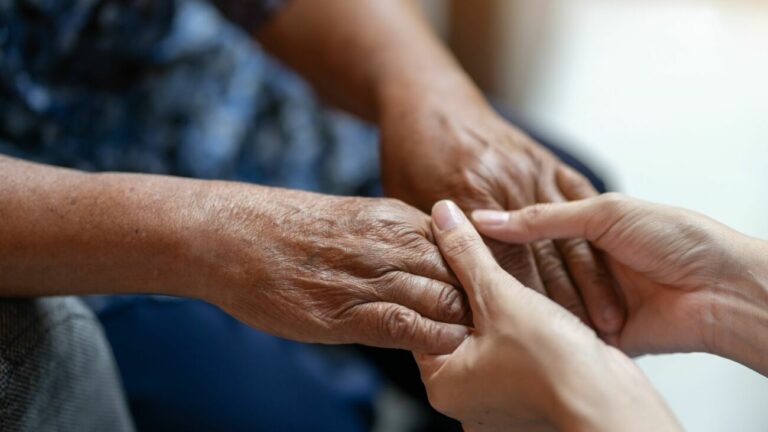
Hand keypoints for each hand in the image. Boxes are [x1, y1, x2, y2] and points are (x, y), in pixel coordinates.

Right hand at [196, 186, 469, 352]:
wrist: (233, 235)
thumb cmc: (288, 229)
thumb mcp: (352, 218)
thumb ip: (393, 238)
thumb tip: (425, 264)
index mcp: (395, 218)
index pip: (461, 246)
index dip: (479, 273)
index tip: (488, 294)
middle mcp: (390, 243)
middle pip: (461, 274)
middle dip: (481, 301)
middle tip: (495, 326)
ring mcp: (369, 276)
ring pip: (443, 299)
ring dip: (462, 324)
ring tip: (477, 344)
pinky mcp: (345, 312)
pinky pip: (406, 326)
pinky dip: (431, 340)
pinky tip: (441, 350)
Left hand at [379, 96, 623, 335]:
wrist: (429, 100)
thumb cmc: (412, 156)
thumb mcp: (409, 205)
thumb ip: (432, 246)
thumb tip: (442, 296)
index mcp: (468, 196)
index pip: (500, 266)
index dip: (523, 311)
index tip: (541, 348)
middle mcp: (503, 183)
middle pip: (537, 257)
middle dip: (563, 307)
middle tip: (585, 348)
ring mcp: (530, 171)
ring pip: (565, 237)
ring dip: (591, 284)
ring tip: (611, 326)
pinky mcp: (549, 164)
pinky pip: (580, 209)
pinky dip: (595, 243)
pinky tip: (610, 273)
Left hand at [415, 200, 678, 431]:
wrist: (611, 404)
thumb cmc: (554, 365)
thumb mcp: (500, 297)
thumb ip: (467, 254)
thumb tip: (442, 216)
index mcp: (443, 383)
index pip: (426, 319)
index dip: (439, 281)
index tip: (451, 252)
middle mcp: (465, 399)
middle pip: (458, 329)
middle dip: (472, 297)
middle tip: (481, 264)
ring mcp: (498, 402)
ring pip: (489, 340)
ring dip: (499, 311)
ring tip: (509, 284)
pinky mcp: (530, 397)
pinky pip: (515, 354)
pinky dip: (521, 332)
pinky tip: (533, 311)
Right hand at [472, 193, 767, 362]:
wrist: (721, 289)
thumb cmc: (679, 238)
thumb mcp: (605, 213)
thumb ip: (544, 218)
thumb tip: (489, 219)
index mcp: (590, 227)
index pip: (531, 229)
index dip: (500, 233)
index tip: (465, 235)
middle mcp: (587, 263)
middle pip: (534, 268)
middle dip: (507, 271)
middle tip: (466, 273)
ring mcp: (592, 300)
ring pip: (545, 301)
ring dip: (525, 300)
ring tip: (486, 299)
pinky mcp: (600, 334)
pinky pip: (564, 331)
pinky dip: (547, 328)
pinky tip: (519, 323)